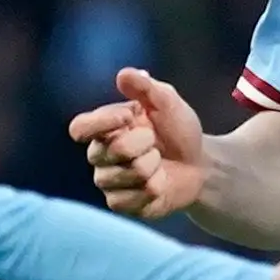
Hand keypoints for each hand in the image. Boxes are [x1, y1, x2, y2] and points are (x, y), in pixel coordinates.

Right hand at [70, 68, 208, 220]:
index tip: (130, 117)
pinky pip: (136, 197)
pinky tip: (160, 182)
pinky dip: (157, 187)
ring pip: (131, 173)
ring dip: (155, 165)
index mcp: (102, 128)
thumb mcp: (168, 101)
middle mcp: (99, 156)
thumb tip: (124, 75)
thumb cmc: (178, 130)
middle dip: (146, 142)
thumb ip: (146, 87)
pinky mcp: (121, 205)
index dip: (102, 123)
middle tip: (155, 141)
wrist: (199, 165)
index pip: (79, 128)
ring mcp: (108, 183)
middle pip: (114, 150)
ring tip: (158, 162)